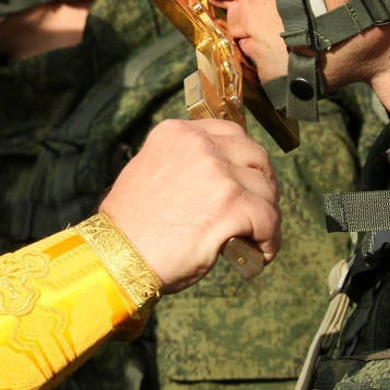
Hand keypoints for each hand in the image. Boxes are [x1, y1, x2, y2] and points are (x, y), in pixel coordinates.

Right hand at [100, 119, 278, 293]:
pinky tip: (261, 253)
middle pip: (255, 155)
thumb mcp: (150, 172)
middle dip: (262, 183)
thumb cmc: (131, 226)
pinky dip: (270, 239)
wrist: (119, 256)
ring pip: (265, 190)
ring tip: (258, 236)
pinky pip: (269, 220)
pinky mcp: (232, 206)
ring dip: (267, 214)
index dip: (245, 159)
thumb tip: (219, 177)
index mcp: (177, 133)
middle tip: (259, 208)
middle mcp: (199, 145)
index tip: (247, 178)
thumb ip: (183, 163)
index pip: (231, 133)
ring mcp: (217, 174)